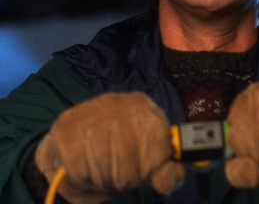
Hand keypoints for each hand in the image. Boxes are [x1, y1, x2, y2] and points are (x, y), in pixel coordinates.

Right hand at [35, 92, 183, 203]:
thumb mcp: (151, 167)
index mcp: (145, 109)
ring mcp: (91, 109)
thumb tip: (167, 181)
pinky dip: (82, 178)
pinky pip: (76, 164)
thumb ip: (166, 175)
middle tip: (118, 178)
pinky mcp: (66, 123)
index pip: (155, 140)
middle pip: (126, 153)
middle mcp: (119, 101)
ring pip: (101, 159)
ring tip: (102, 174)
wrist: (80, 147)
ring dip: (101, 179)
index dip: (146, 169)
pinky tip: (85, 170)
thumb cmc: (124, 158)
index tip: (140, 175)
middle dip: (122, 177)